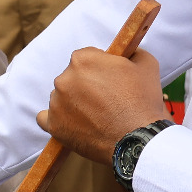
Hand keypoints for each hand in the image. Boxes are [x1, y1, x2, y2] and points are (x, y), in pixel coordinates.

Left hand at [37, 46, 169, 163]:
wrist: (138, 140)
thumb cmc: (142, 102)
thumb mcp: (146, 65)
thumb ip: (132, 52)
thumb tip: (128, 52)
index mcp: (83, 59)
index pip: (86, 58)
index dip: (99, 69)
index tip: (109, 81)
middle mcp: (64, 78)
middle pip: (72, 77)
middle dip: (85, 86)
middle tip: (105, 100)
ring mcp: (56, 103)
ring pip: (61, 97)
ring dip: (73, 103)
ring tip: (95, 116)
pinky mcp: (54, 126)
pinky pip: (45, 118)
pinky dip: (57, 120)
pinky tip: (70, 123)